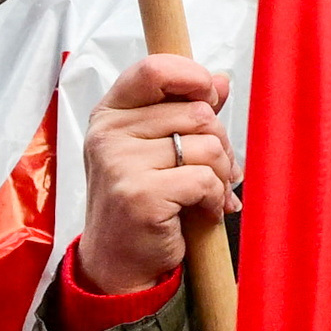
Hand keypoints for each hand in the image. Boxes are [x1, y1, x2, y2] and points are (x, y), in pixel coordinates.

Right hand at [75, 51, 231, 294]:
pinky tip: (202, 212)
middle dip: (220, 144)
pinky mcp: (140, 195)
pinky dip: (215, 198)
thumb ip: (185, 111)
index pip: (154, 69)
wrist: (117, 261)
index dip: (193, 78)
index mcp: (111, 114)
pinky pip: (205, 180)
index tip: (209, 99)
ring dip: (221, 175)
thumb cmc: (142, 200)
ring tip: (208, 194)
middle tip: (215, 171)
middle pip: (197, 112)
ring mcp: (120, 164)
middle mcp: (109, 134)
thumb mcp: (156, 149)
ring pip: (208, 146)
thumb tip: (220, 80)